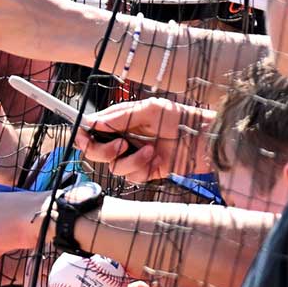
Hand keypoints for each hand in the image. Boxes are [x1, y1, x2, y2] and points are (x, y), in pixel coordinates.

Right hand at [75, 98, 212, 182]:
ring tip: (150, 151)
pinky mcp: (144, 170)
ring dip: (131, 160)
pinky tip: (157, 160)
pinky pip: (130, 176)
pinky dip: (143, 169)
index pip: (91, 128)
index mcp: (120, 120)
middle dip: (104, 151)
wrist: (204, 140)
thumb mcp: (149, 109)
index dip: (83, 134)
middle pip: (95, 151)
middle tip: (121, 145)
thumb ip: (119, 116)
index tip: (84, 136)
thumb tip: (92, 121)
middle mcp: (123, 138)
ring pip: (113, 166)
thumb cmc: (181, 118)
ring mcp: (133, 155)